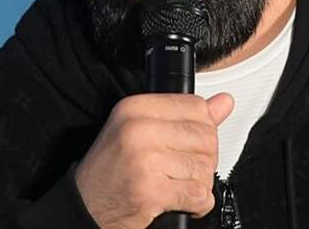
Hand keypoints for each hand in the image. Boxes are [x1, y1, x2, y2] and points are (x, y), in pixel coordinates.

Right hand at [74, 92, 233, 228]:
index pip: (196, 106)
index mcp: (135, 108)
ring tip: (178, 185)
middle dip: (203, 159)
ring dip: (199, 183)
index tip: (188, 143)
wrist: (84, 207)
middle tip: (184, 169)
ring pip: (204, 166)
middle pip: (205, 137)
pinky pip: (198, 194)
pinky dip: (197, 203)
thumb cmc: (111, 171)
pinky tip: (181, 201)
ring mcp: (144, 160)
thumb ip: (184, 116)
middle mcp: (138, 129)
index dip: (201, 129)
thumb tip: (224, 102)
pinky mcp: (151, 191)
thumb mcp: (140, 131)